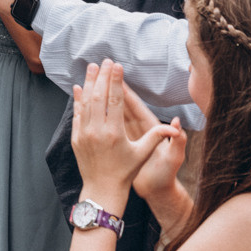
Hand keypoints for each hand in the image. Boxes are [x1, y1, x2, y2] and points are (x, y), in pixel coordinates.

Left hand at [72, 60, 178, 206]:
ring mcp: (84, 134)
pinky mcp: (76, 137)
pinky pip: (76, 114)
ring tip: (93, 67)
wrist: (102, 189)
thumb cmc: (125, 172)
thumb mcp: (142, 154)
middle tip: (106, 61)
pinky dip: (77, 99)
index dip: (117, 81)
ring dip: (89, 83)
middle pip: (100, 96)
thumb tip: (174, 127)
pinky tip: (79, 87)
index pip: (115, 100)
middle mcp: (98, 131)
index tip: (117, 66)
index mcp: (115, 133)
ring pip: (86, 102)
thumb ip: (156, 137)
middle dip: (103, 77)